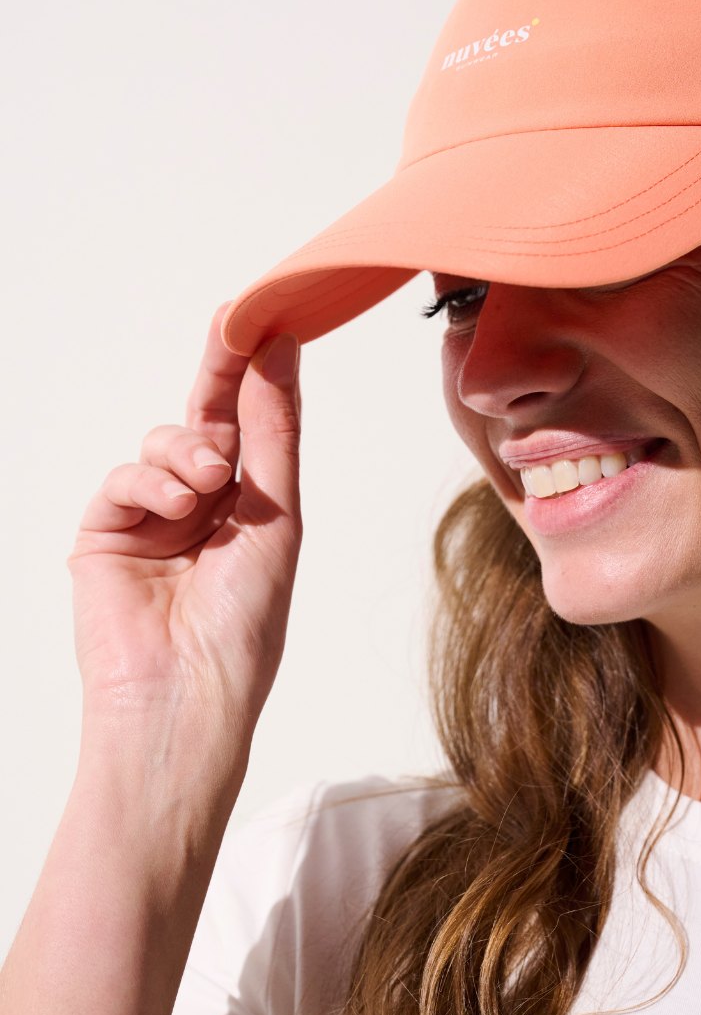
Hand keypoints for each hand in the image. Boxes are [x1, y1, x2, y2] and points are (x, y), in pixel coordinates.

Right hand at [66, 303, 302, 801]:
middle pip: (206, 418)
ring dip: (190, 451)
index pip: (251, 426)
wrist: (187, 695)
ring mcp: (151, 520)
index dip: (254, 374)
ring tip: (210, 484)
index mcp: (251, 508)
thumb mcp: (276, 516)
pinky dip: (151, 482)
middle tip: (229, 327)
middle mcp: (202, 508)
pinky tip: (177, 505)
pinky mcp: (105, 535)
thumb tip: (281, 351)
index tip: (263, 319)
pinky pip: (125, 477)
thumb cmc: (244, 626)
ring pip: (164, 442)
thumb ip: (273, 433)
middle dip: (219, 374)